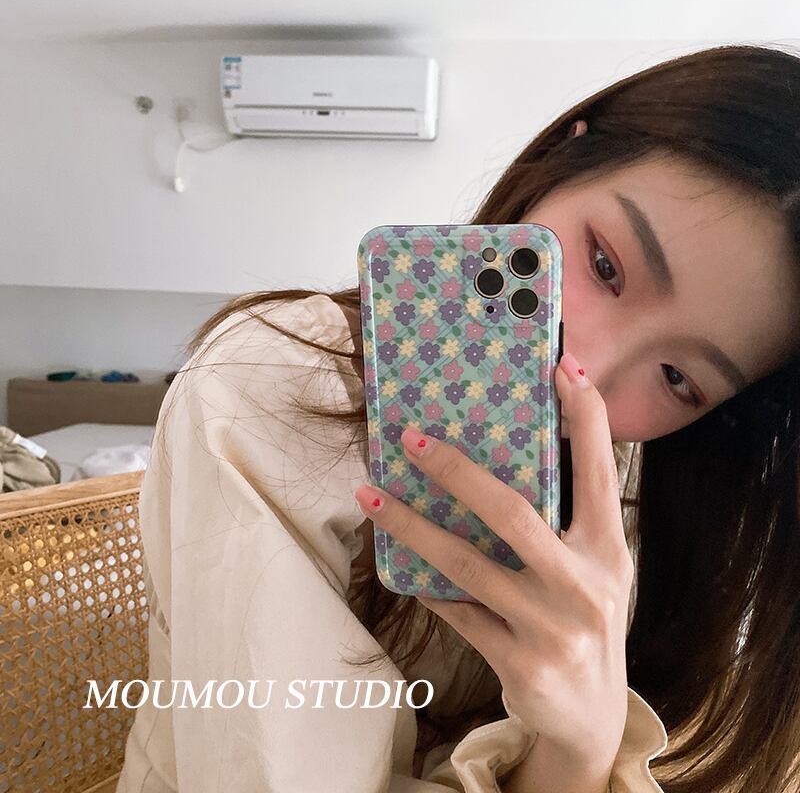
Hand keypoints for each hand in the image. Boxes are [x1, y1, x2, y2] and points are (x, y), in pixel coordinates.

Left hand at [354, 352, 632, 780]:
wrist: (590, 717)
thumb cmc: (582, 621)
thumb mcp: (592, 569)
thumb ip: (563, 521)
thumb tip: (497, 460)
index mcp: (609, 548)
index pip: (599, 468)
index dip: (584, 415)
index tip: (563, 366)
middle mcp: (586, 583)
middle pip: (513, 511)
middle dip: (457, 470)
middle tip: (410, 439)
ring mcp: (552, 626)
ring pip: (466, 563)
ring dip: (412, 526)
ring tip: (371, 495)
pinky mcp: (520, 661)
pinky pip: (458, 611)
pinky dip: (428, 586)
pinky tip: (404, 568)